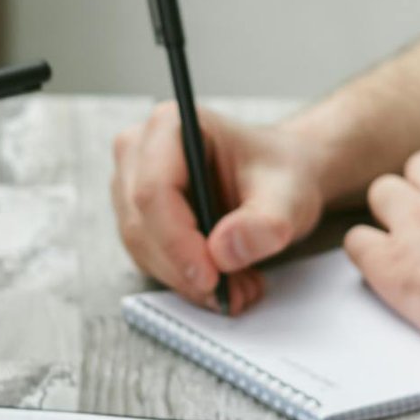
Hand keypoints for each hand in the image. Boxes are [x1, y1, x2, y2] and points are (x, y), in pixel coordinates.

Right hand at [111, 105, 329, 311]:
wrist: (279, 178)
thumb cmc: (279, 172)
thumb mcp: (289, 194)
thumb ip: (264, 221)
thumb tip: (225, 249)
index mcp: (171, 126)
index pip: (153, 191)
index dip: (177, 241)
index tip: (211, 277)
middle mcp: (140, 152)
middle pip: (142, 224)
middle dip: (185, 268)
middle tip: (233, 293)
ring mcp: (130, 186)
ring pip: (141, 248)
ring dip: (186, 279)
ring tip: (238, 287)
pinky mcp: (137, 218)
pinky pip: (148, 259)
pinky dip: (184, 279)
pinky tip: (221, 280)